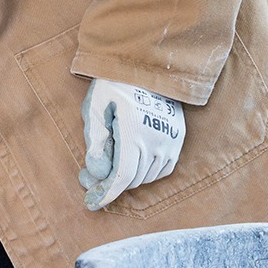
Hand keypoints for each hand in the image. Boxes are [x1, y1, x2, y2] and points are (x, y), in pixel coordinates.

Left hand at [79, 80, 184, 209]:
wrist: (145, 64)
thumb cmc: (113, 85)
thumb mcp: (95, 108)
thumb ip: (96, 141)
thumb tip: (97, 172)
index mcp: (133, 131)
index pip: (122, 176)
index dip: (106, 193)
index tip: (91, 203)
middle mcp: (156, 139)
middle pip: (133, 179)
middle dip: (109, 183)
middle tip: (89, 177)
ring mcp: (171, 138)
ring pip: (148, 176)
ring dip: (128, 177)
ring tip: (110, 164)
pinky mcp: (178, 136)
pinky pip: (164, 167)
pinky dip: (147, 171)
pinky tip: (133, 161)